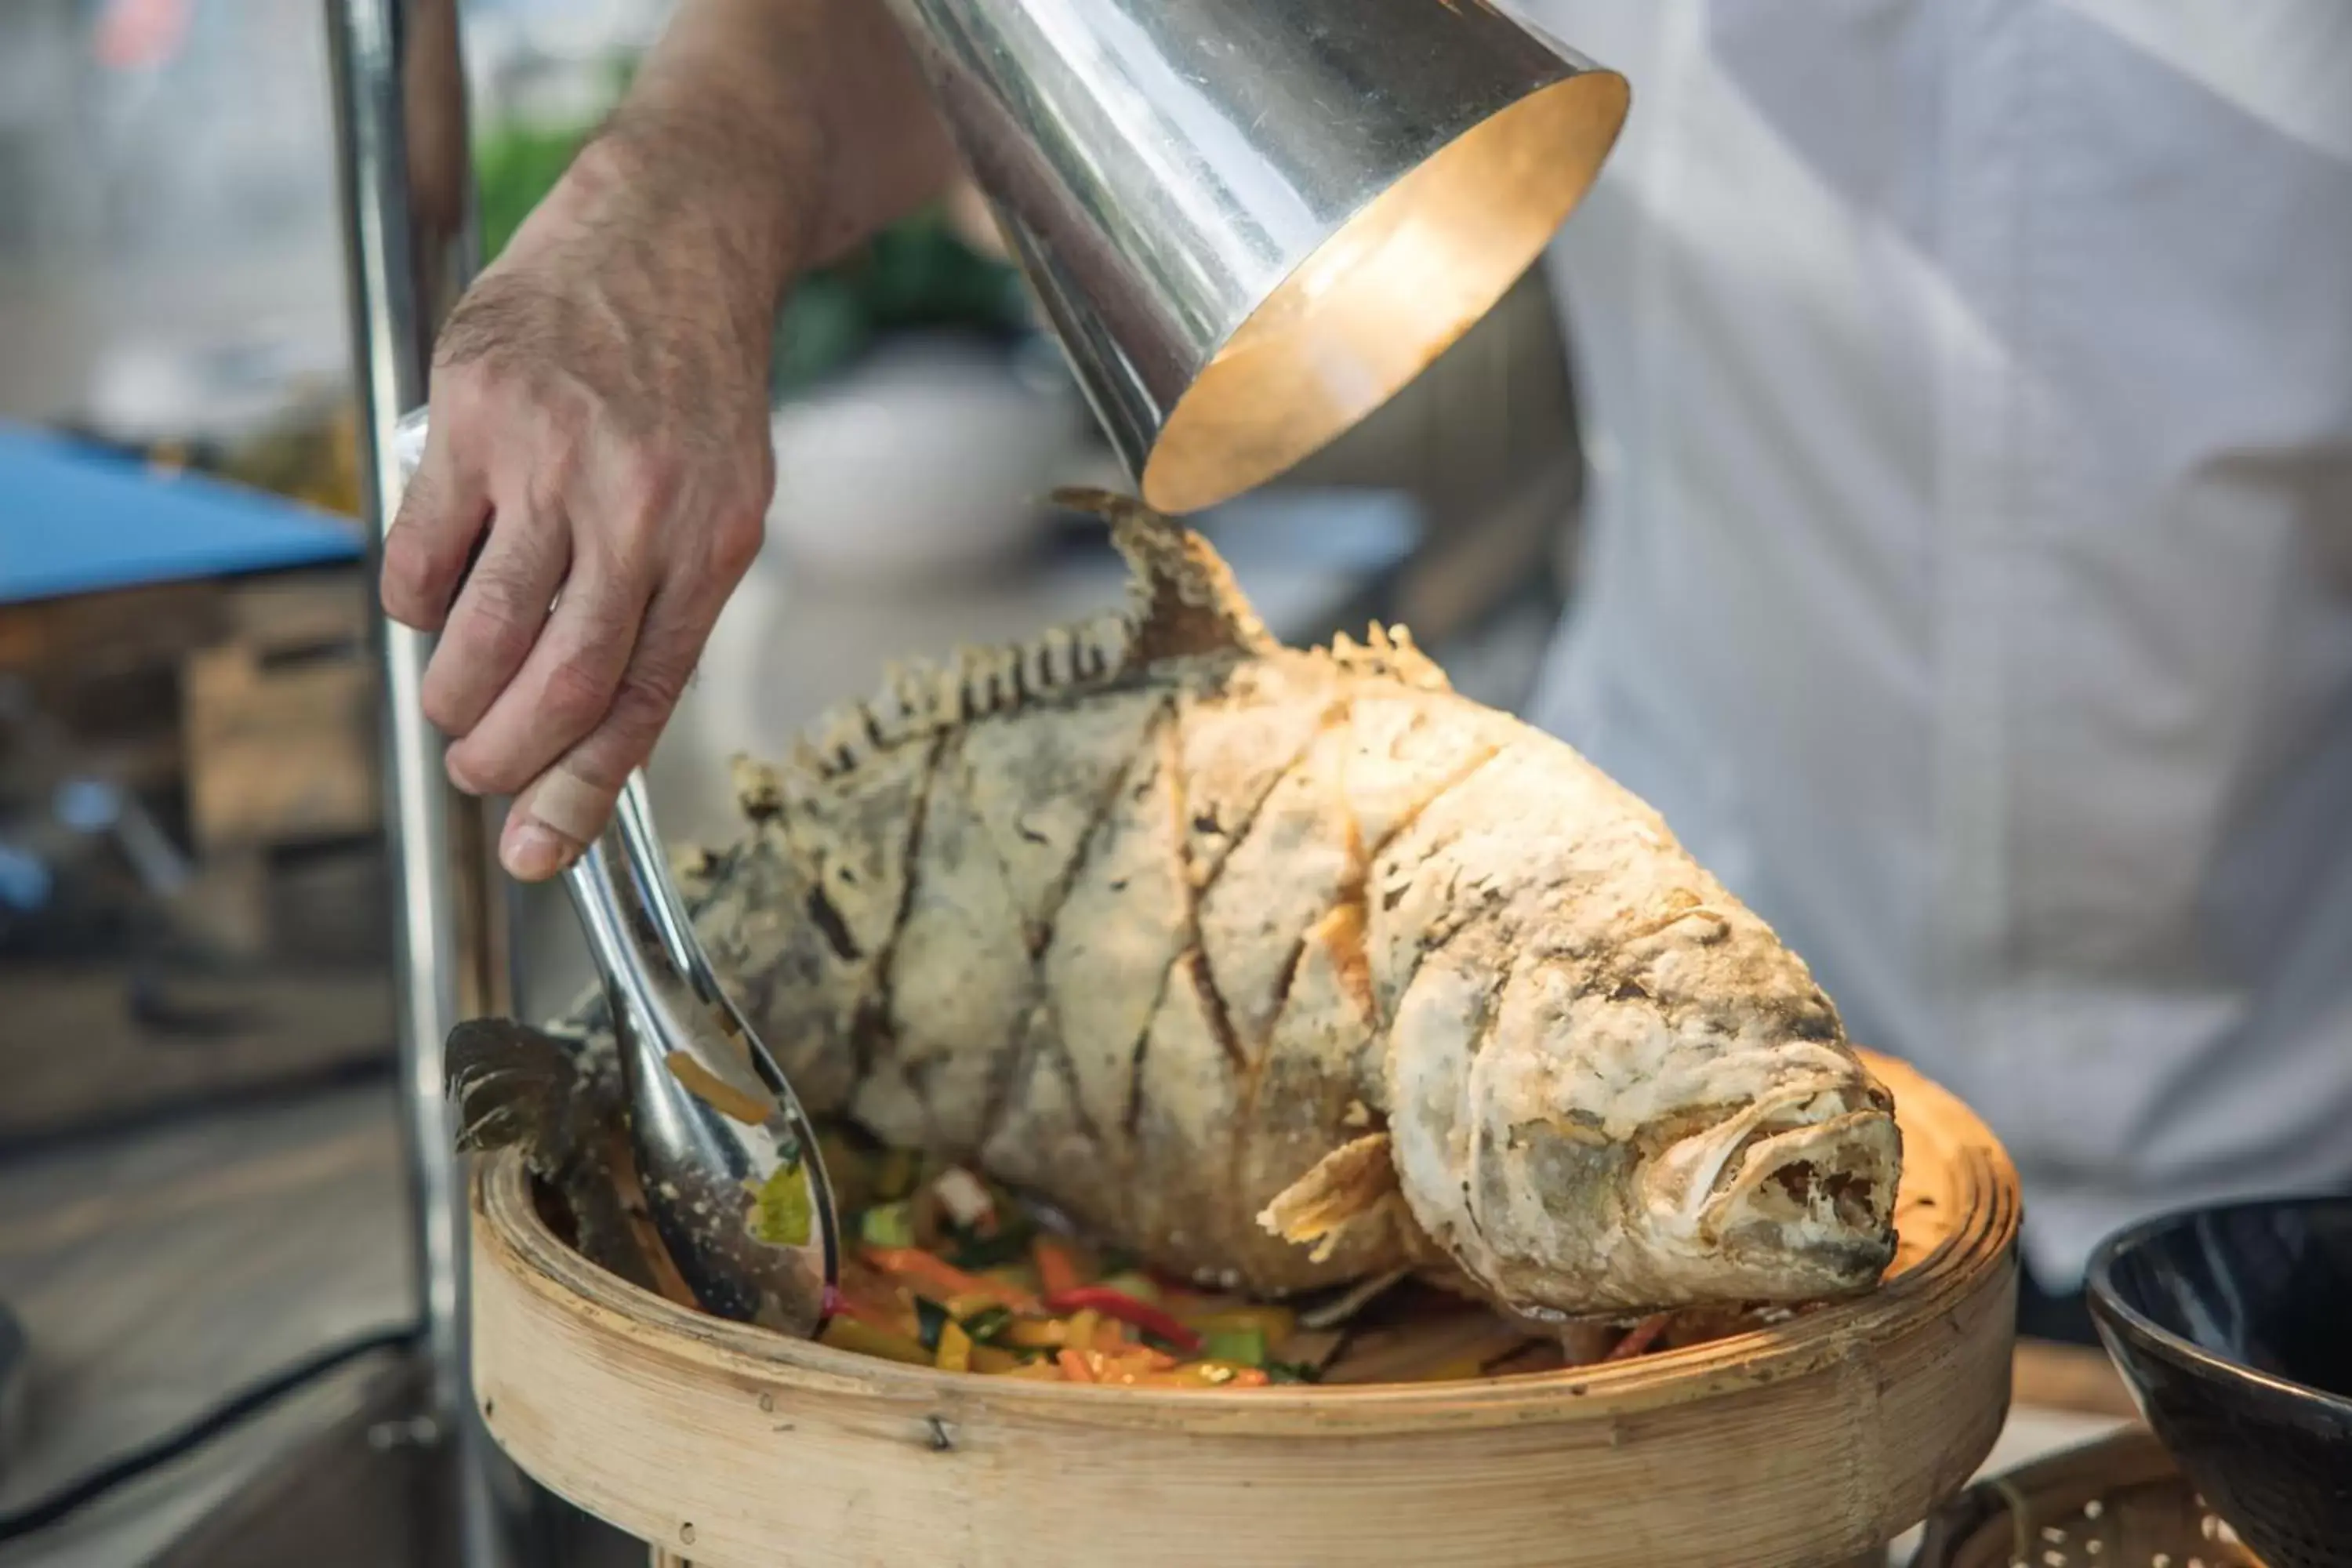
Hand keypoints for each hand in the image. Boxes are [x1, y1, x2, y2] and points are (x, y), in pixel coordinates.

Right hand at [381, 133, 783, 880]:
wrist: (672, 236)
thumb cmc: (694, 385)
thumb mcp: (723, 499)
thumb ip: (667, 604)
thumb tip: (600, 731)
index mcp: (713, 542)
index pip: (641, 700)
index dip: (580, 793)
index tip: (536, 852)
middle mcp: (639, 507)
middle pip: (557, 682)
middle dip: (505, 758)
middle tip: (480, 772)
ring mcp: (551, 459)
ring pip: (481, 631)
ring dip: (454, 698)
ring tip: (453, 711)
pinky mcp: (472, 414)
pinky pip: (420, 552)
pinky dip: (415, 607)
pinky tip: (431, 609)